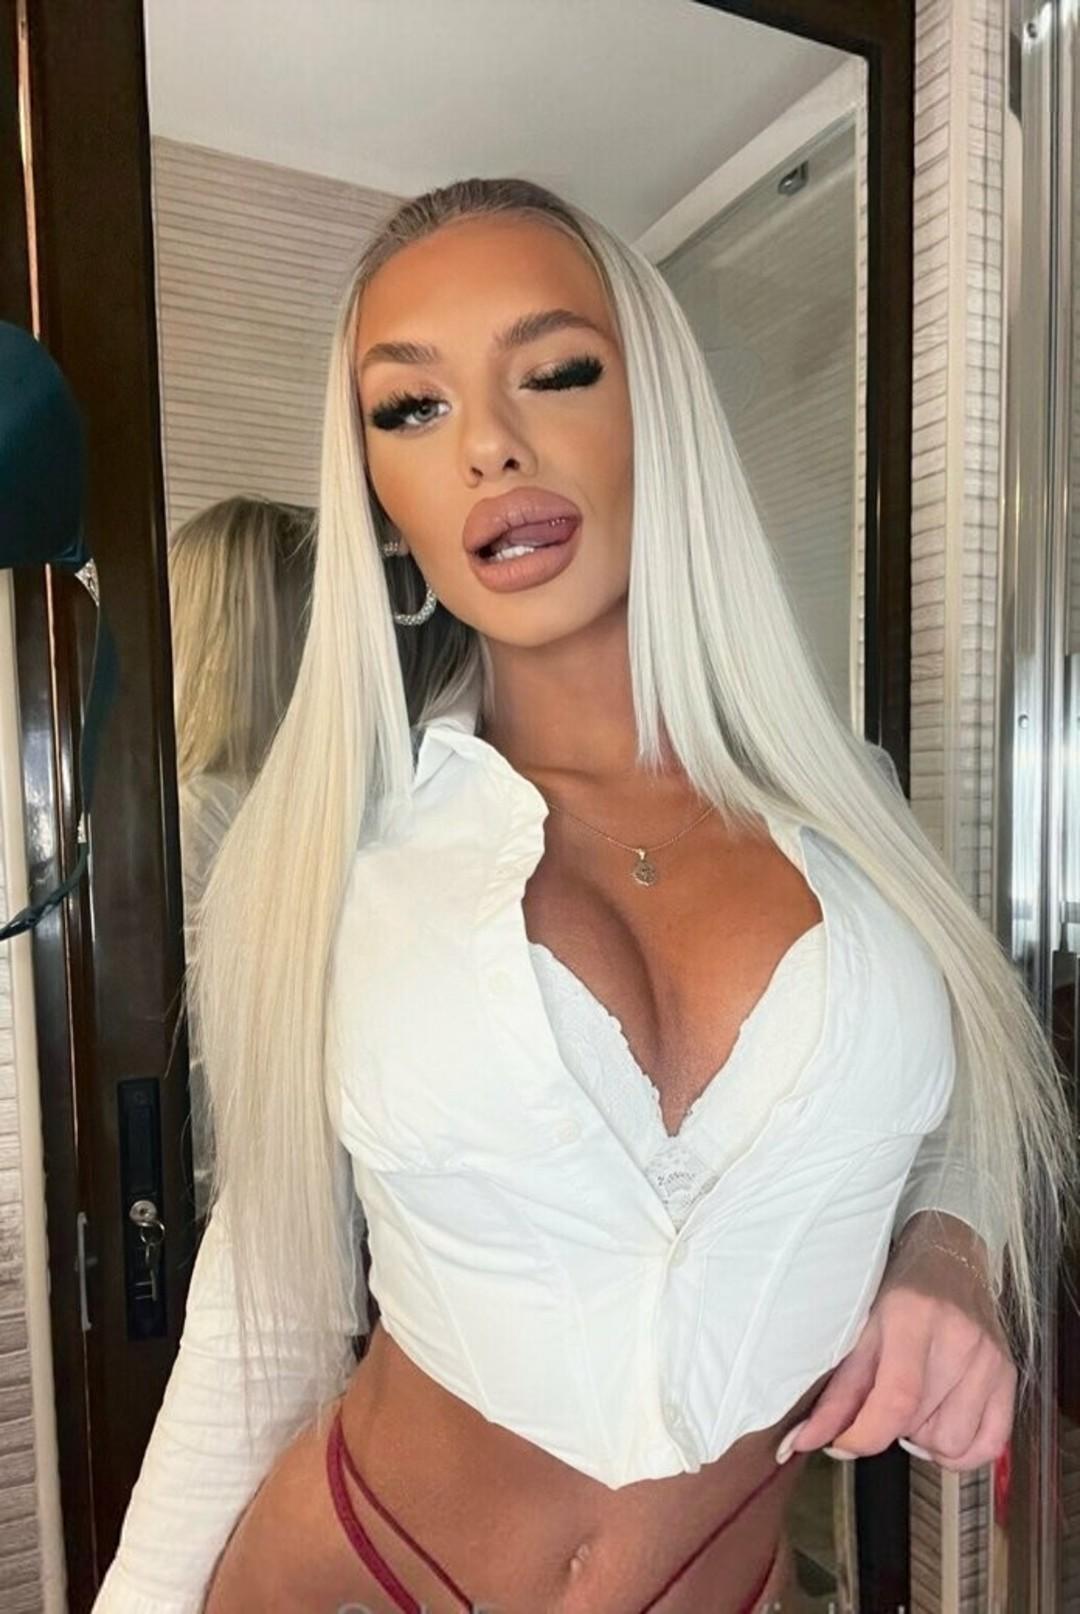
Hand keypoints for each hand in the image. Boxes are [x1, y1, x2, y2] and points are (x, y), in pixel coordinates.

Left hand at [774, 1213, 1016, 1471]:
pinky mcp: (1009, 1376)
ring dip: (923, 1438)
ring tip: (913, 1404)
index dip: (865, 1434)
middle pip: (919, 1425)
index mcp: (912, 1318)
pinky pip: (988, 1446)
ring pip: (951, 1444)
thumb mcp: (858, 1328)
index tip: (841, 1443)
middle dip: (888, 1427)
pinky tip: (940, 1424)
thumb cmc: (896, 1292)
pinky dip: (959, 1451)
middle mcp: (958, 1339)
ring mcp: (989, 1360)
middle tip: (882, 1398)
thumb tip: (806, 1440)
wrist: (948, 1261)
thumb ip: (837, 1390)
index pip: (896, 1399)